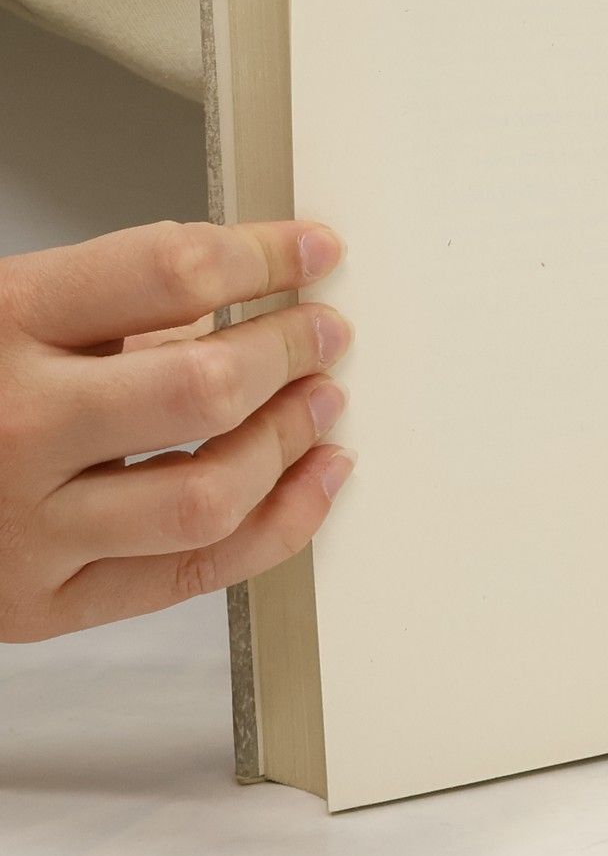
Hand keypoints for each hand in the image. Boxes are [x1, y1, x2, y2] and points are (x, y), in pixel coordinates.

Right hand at [0, 220, 352, 641]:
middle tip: (328, 331)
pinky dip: (280, 526)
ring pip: (210, 491)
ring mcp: (27, 526)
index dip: (266, 254)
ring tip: (324, 401)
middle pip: (203, 385)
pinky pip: (195, 572)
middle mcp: (13, 426)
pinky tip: (316, 479)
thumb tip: (231, 295)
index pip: (167, 269)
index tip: (315, 251)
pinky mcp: (42, 604)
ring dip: (291, 440)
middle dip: (290, 351)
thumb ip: (106, 299)